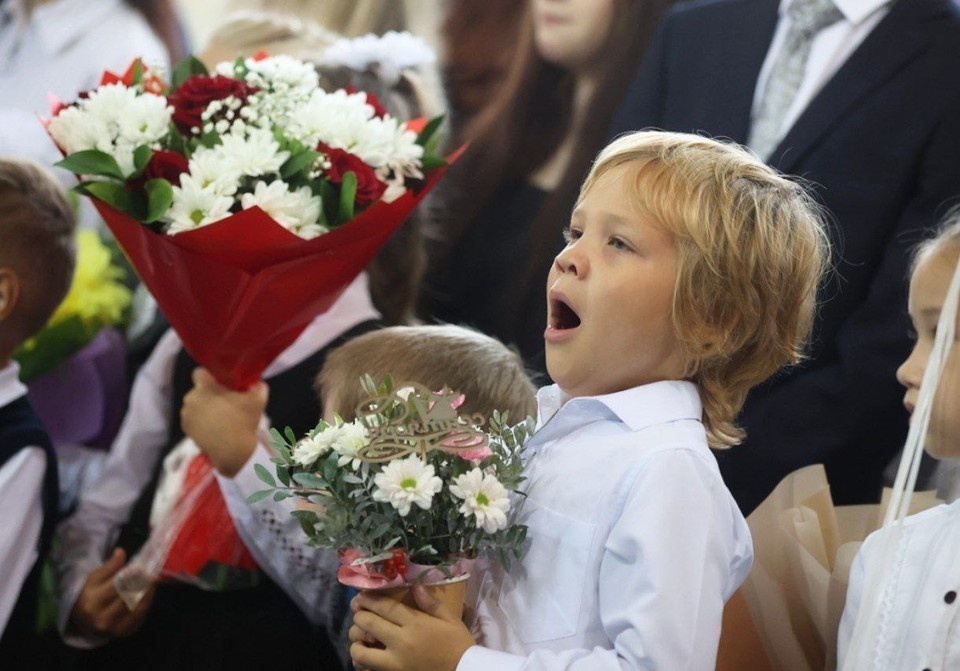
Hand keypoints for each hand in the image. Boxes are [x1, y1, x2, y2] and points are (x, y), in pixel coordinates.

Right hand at [69, 548, 155, 638]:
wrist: (83, 620)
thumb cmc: (90, 594)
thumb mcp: (94, 578)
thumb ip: (109, 566)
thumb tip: (121, 551)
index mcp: (93, 602)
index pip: (117, 586)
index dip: (131, 575)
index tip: (142, 567)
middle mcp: (102, 619)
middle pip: (130, 598)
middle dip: (143, 585)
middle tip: (152, 575)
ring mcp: (114, 629)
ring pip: (138, 608)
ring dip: (148, 594)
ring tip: (152, 583)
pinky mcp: (124, 633)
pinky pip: (140, 618)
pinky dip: (146, 605)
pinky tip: (148, 594)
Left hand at [180, 368, 267, 477]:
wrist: (232, 451)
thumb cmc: (243, 421)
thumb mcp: (258, 400)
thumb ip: (257, 386)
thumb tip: (255, 383)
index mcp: (205, 387)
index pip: (199, 372)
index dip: (210, 376)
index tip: (221, 383)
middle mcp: (191, 398)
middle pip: (198, 390)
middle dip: (209, 394)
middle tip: (225, 402)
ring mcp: (186, 415)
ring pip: (195, 405)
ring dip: (203, 408)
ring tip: (220, 417)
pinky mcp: (186, 429)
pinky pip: (192, 418)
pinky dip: (200, 421)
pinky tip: (214, 427)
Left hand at [349, 585, 474, 670]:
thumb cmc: (458, 644)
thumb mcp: (450, 620)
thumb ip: (431, 603)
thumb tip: (416, 586)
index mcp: (415, 624)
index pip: (385, 607)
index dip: (369, 599)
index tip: (361, 596)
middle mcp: (401, 642)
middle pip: (368, 624)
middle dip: (359, 615)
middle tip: (358, 612)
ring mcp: (395, 663)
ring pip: (361, 651)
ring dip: (356, 641)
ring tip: (359, 636)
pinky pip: (368, 670)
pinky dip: (361, 662)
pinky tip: (365, 655)